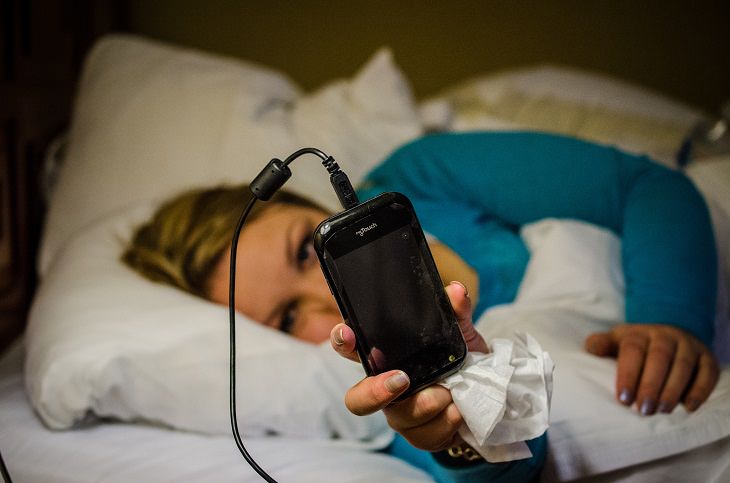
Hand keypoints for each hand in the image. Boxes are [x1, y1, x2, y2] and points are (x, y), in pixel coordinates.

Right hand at [330, 281, 487, 450]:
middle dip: (375, 391)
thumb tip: (456, 291)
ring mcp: (401, 414)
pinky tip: (458, 411)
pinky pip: (424, 436)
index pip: (352, 347)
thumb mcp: (461, 331)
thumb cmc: (461, 359)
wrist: (488, 395)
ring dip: (427, 404)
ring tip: (451, 393)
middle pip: (357, 398)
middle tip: (402, 379)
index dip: (342, 340)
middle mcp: (385, 386)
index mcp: (386, 356)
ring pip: (399, 418)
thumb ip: (455, 311)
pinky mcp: (420, 435)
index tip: (348, 333)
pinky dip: (445, 421)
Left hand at [585, 324, 718, 414]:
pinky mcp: (707, 358)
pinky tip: (689, 407)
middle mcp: (665, 336)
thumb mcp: (616, 342)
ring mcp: (688, 345)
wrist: (668, 336)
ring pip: (683, 365)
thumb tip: (590, 349)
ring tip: (662, 411)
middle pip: (659, 358)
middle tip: (643, 410)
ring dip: (673, 390)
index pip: (633, 350)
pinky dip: (700, 390)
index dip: (628, 375)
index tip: (623, 399)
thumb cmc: (635, 346)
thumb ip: (601, 344)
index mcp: (639, 333)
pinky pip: (707, 373)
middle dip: (650, 385)